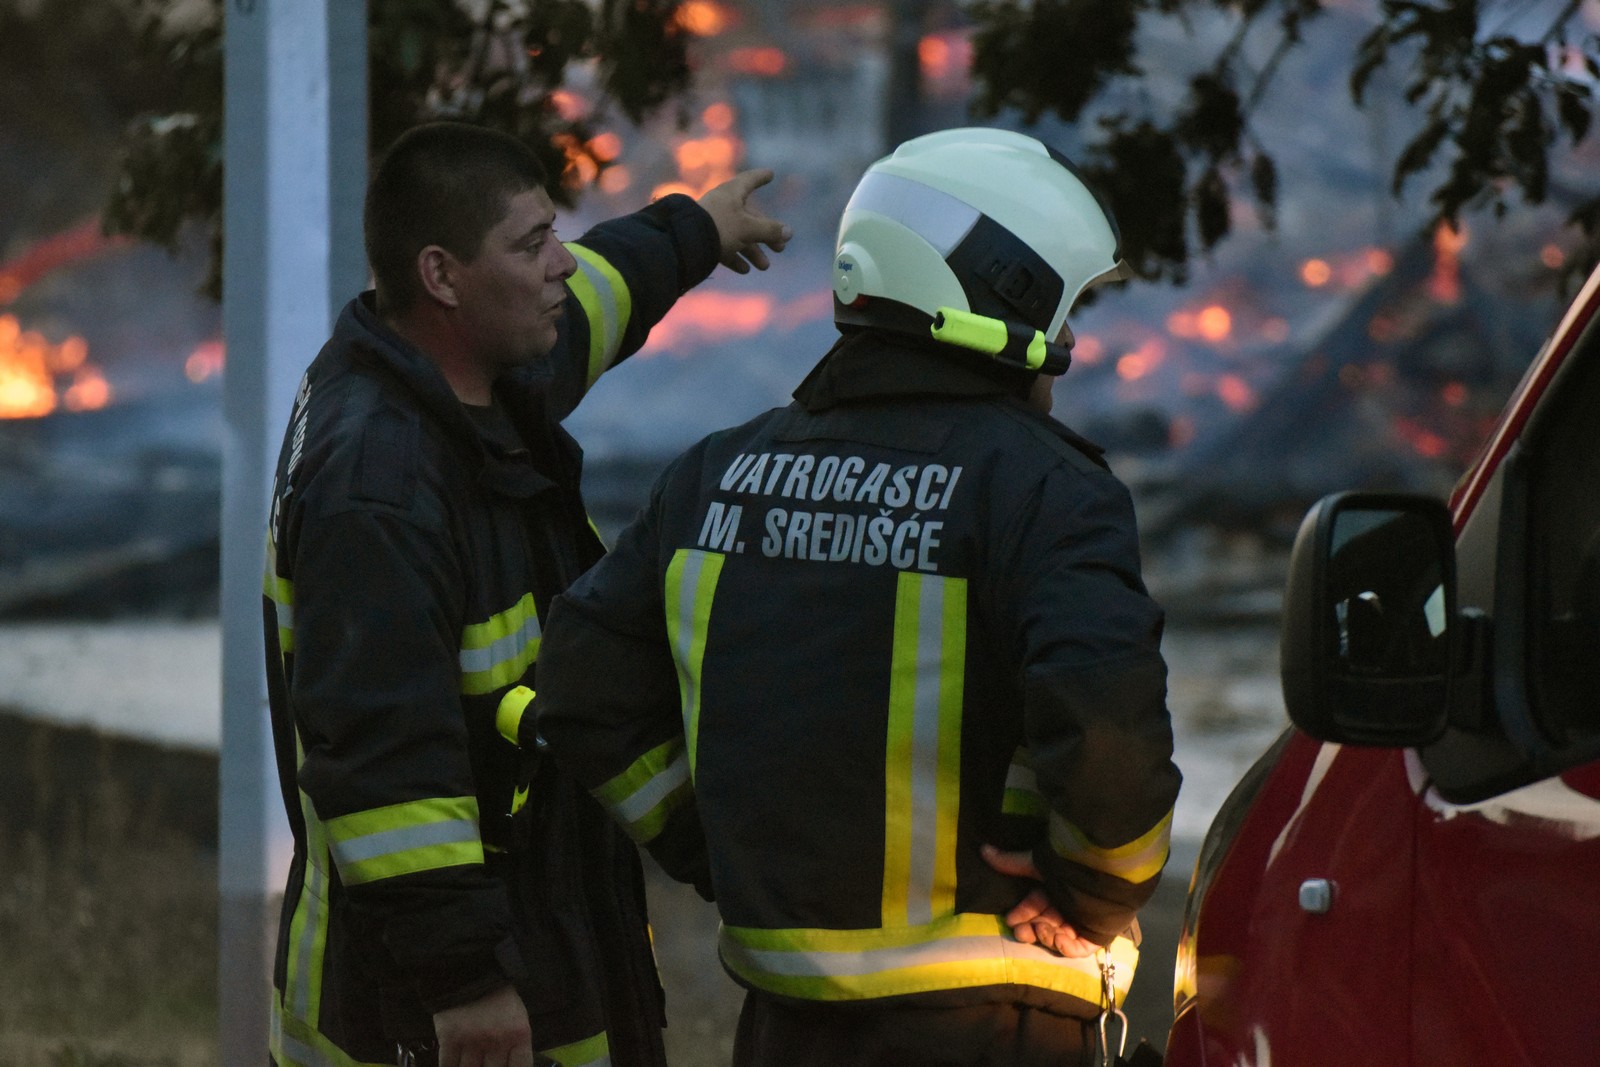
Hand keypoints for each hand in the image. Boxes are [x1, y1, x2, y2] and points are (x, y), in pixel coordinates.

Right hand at [433, 983, 532, 1066]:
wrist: (469, 970)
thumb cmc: (497, 994)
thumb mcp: (516, 1016)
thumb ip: (515, 1044)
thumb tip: (510, 1066)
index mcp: (518, 1034)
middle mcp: (497, 1041)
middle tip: (486, 1063)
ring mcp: (472, 1042)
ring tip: (473, 1062)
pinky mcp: (449, 1040)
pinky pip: (448, 1066)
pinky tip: (454, 1064)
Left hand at [696, 169, 791, 273]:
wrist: (684, 244)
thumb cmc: (720, 227)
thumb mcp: (749, 228)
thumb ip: (769, 230)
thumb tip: (789, 232)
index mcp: (731, 194)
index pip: (749, 180)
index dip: (760, 177)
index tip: (770, 174)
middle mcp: (722, 205)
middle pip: (749, 217)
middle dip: (766, 234)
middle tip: (780, 248)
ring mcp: (712, 223)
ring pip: (738, 235)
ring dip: (753, 251)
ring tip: (764, 266)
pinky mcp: (704, 240)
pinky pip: (723, 247)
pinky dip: (735, 257)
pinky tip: (744, 270)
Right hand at [981, 843, 1098, 958]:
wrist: (1103, 874)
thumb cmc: (1069, 867)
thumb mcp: (1037, 864)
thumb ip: (1011, 862)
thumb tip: (983, 848)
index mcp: (1057, 892)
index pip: (1035, 907)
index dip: (1022, 914)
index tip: (1010, 919)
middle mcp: (1069, 908)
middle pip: (1045, 924)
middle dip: (1031, 929)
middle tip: (1021, 931)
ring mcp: (1082, 924)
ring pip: (1057, 937)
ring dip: (1045, 935)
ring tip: (1040, 928)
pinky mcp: (1094, 938)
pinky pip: (1077, 948)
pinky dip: (1064, 946)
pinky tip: (1057, 937)